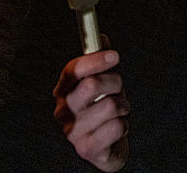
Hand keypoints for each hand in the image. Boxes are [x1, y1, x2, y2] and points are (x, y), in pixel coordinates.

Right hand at [53, 50, 128, 171]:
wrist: (108, 145)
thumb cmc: (103, 107)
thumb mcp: (104, 80)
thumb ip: (100, 58)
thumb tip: (100, 36)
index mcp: (64, 89)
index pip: (73, 70)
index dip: (95, 60)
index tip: (115, 56)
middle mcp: (63, 110)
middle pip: (91, 85)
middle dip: (115, 83)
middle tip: (119, 88)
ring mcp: (72, 131)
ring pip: (110, 106)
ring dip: (123, 106)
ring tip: (119, 111)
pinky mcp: (86, 149)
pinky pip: (115, 127)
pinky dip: (124, 125)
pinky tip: (118, 128)